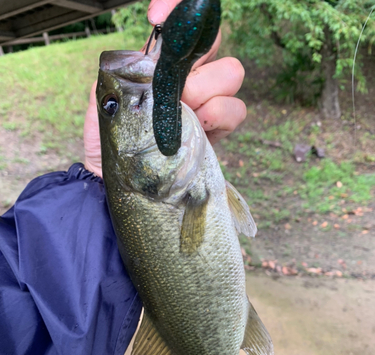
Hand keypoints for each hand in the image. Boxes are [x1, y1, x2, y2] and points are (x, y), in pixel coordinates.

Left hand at [84, 0, 245, 175]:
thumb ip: (123, 71)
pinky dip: (220, 116)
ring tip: (186, 112)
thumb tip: (148, 56)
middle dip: (197, 63)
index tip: (155, 16)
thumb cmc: (109, 137)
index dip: (178, 8)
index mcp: (162, 63)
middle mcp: (188, 76)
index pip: (183, 25)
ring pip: (231, 73)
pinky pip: (236, 110)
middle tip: (176, 91)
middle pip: (216, 42)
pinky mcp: (216, 129)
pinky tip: (199, 126)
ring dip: (209, 91)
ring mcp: (205, 101)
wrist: (117, 177)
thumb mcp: (103, 97)